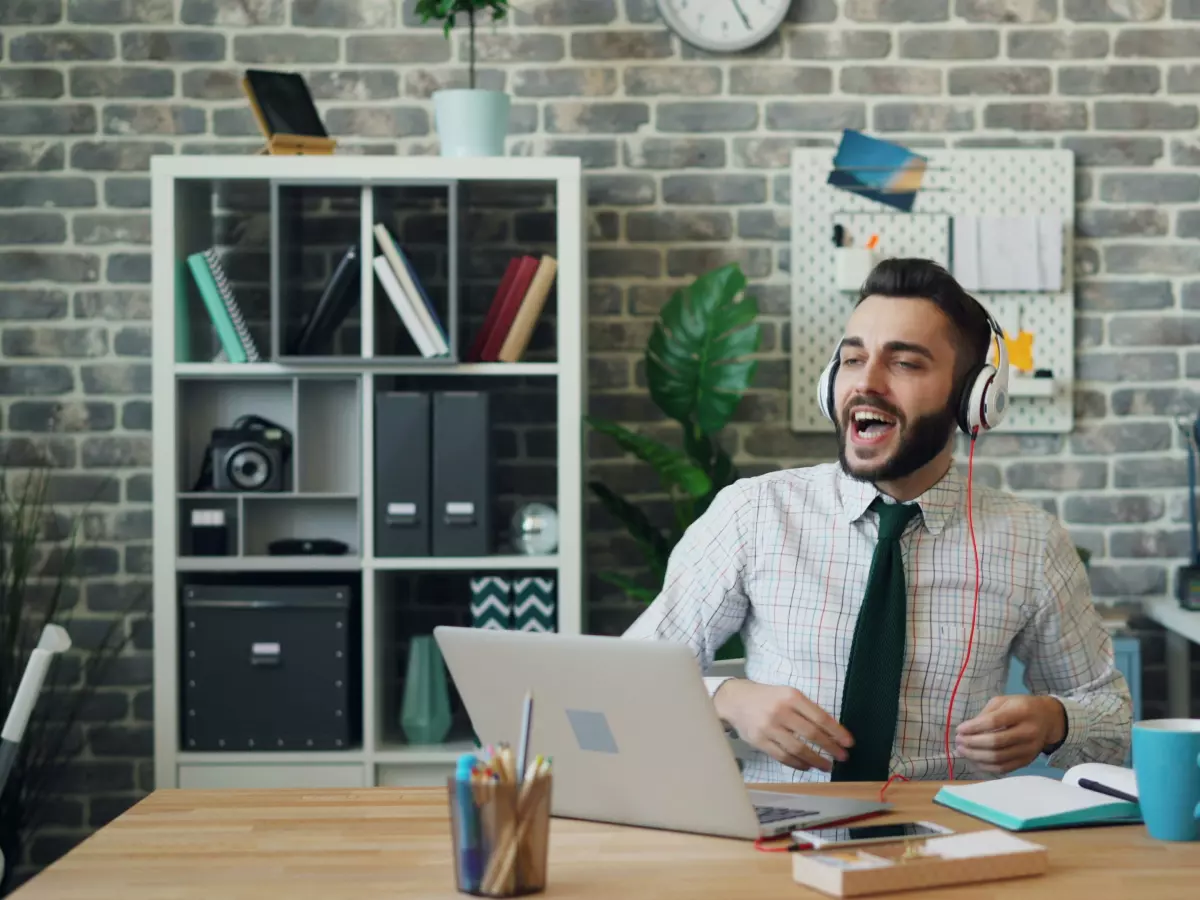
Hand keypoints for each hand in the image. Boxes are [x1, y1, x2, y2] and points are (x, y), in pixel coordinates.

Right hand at [714, 679, 854, 772]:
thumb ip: (807, 710)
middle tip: (842, 758)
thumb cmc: (768, 698)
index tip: (849, 743)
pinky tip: (807, 766)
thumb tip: (832, 733)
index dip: (836, 732)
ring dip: (816, 760)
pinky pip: (782, 756)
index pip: (820, 717)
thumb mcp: (788, 695)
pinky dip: (797, 764)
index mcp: (791, 697)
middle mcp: (780, 711)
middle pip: (811, 734)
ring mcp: (769, 727)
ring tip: (827, 766)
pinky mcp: (759, 741)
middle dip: (830, 748)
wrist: (736, 700)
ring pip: (798, 749)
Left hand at [955, 695, 1066, 774]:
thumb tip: (967, 730)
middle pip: (995, 743)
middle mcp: (1028, 732)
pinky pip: (1004, 768)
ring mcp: (1029, 749)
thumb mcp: (1004, 701)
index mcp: (1021, 712)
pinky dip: (986, 766)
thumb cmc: (1020, 707)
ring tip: (962, 751)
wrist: (1048, 719)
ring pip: (998, 758)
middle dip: (972, 743)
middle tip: (958, 741)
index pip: (994, 722)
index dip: (974, 727)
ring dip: (976, 756)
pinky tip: (974, 761)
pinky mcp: (1028, 761)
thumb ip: (986, 714)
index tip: (959, 729)